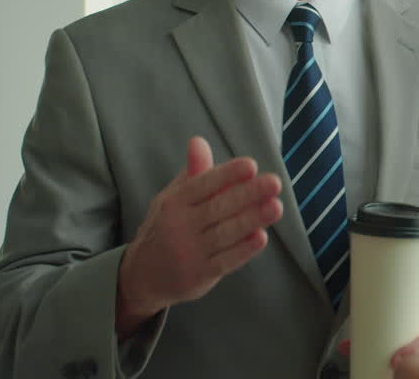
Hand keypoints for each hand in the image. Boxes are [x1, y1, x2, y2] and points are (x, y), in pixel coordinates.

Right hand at [116, 136, 282, 335]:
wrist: (142, 277)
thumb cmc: (166, 227)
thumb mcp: (172, 199)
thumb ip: (193, 173)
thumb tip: (198, 141)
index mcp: (173, 202)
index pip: (202, 185)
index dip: (226, 174)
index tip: (251, 165)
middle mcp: (178, 226)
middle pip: (217, 208)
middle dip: (247, 194)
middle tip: (274, 182)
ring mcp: (188, 253)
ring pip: (224, 234)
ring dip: (252, 220)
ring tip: (276, 207)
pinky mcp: (198, 276)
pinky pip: (224, 261)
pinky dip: (243, 250)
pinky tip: (261, 237)